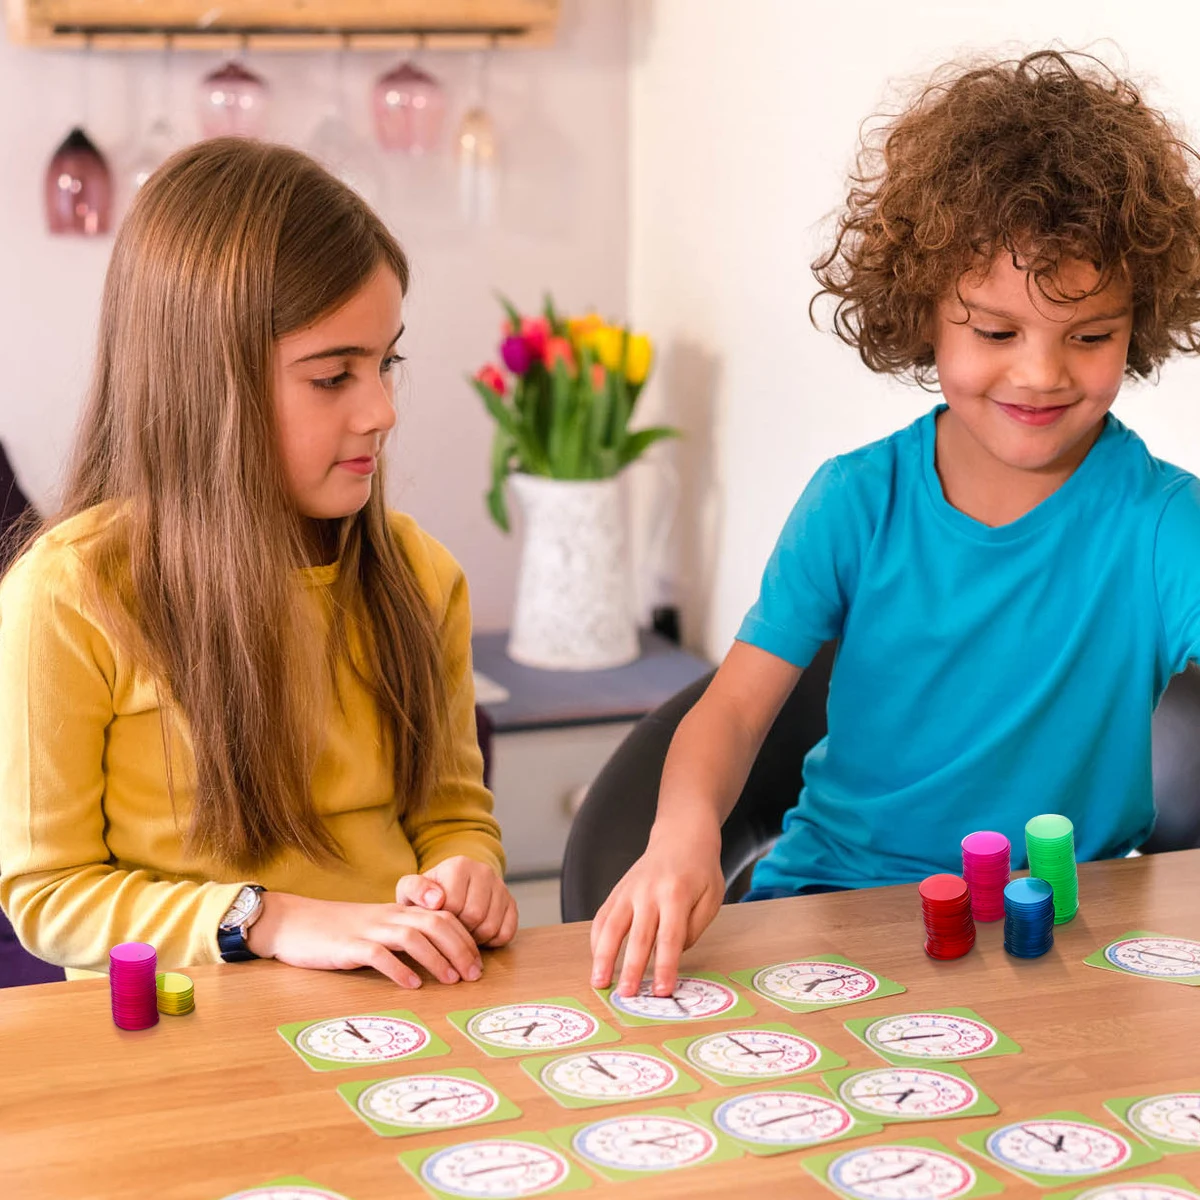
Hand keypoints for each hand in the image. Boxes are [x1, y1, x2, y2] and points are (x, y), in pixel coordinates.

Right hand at [245, 891, 482, 987]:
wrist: (293, 922)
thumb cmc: (337, 931)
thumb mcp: (376, 928)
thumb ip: (403, 937)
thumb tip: (438, 961)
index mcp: (398, 912)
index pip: (443, 916)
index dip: (464, 938)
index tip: (478, 962)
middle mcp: (388, 917)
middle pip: (435, 923)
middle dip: (460, 948)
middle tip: (473, 975)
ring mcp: (368, 930)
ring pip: (412, 936)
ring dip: (437, 958)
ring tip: (451, 981)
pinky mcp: (347, 946)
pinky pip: (378, 954)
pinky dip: (398, 969)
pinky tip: (411, 985)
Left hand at [395, 856, 518, 947]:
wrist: (452, 889)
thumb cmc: (428, 895)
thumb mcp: (411, 890)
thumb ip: (414, 889)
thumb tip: (436, 900)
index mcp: (459, 866)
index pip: (454, 905)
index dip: (442, 920)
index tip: (436, 921)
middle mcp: (484, 871)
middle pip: (475, 916)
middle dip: (459, 930)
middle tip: (449, 931)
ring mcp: (501, 886)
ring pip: (491, 926)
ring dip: (475, 937)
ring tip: (462, 933)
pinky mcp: (512, 903)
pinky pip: (507, 932)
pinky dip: (492, 941)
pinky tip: (479, 934)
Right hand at [589, 826, 724, 997]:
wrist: (680, 836)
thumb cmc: (700, 871)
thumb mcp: (712, 898)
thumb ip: (693, 929)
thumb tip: (671, 956)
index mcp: (677, 894)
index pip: (670, 938)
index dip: (666, 967)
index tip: (663, 992)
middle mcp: (649, 891)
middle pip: (638, 936)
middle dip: (631, 968)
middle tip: (626, 995)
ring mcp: (629, 890)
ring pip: (612, 926)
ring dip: (603, 956)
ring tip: (599, 982)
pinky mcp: (618, 890)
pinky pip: (603, 917)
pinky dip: (597, 939)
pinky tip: (596, 959)